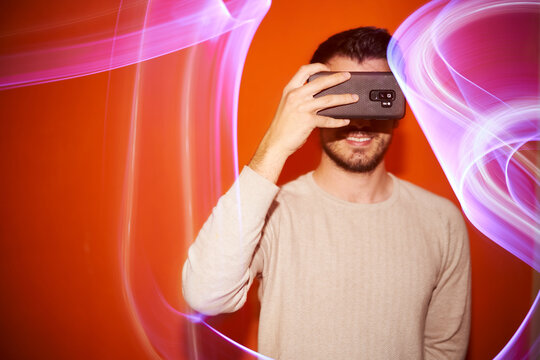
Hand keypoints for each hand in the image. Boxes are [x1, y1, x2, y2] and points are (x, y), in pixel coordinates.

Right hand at [249, 63, 358, 182]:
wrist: (276, 142)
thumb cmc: (282, 126)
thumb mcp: (287, 105)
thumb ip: (300, 97)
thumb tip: (320, 94)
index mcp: (290, 90)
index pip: (304, 70)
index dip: (317, 66)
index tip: (328, 68)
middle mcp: (296, 96)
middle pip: (321, 82)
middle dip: (337, 78)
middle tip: (348, 76)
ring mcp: (302, 108)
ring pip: (329, 100)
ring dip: (344, 98)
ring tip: (354, 98)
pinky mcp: (308, 121)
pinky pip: (327, 119)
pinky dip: (338, 121)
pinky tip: (345, 121)